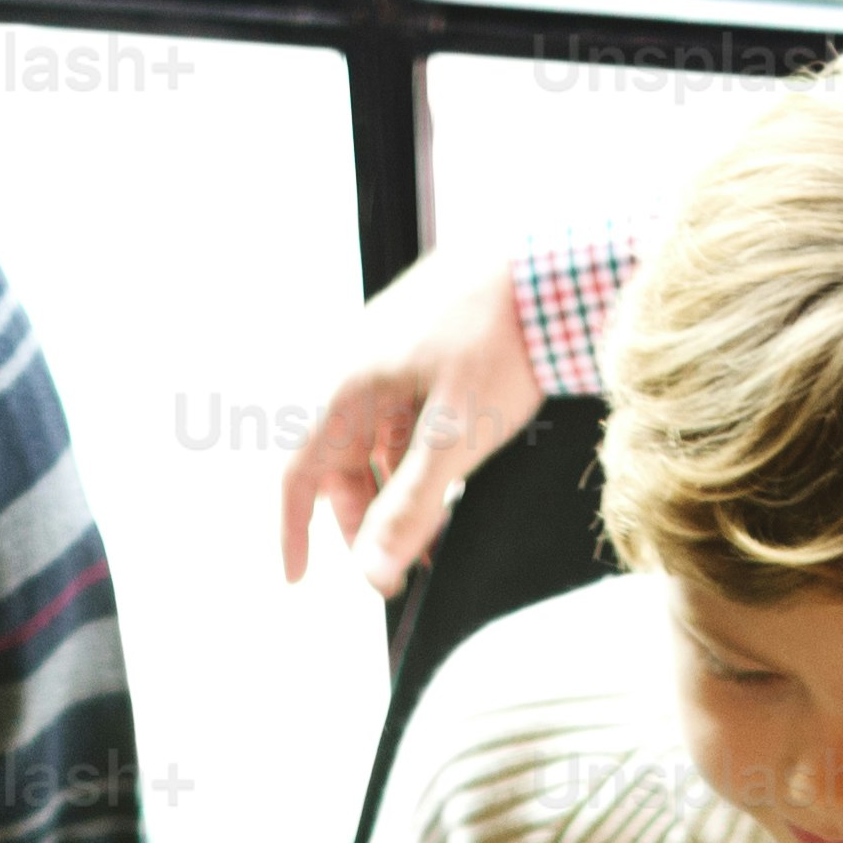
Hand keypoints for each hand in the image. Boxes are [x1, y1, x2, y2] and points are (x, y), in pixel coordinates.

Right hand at [279, 245, 536, 596]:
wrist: (549, 263)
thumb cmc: (501, 340)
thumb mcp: (456, 436)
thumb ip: (412, 507)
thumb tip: (373, 572)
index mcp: (348, 387)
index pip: (299, 473)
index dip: (293, 531)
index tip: (297, 578)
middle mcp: (358, 368)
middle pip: (341, 465)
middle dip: (364, 522)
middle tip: (400, 567)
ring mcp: (391, 354)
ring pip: (376, 443)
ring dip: (397, 493)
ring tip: (437, 533)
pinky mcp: (424, 345)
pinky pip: (404, 415)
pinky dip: (418, 457)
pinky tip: (451, 480)